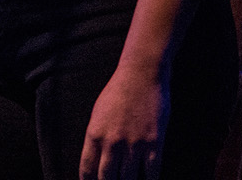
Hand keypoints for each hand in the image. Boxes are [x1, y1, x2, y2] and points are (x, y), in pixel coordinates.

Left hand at [78, 65, 169, 179]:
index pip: (87, 170)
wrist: (142, 73)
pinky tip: (148, 179)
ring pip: (129, 178)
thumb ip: (96, 138)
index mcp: (94, 134)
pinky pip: (152, 172)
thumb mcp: (98, 113)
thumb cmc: (118, 92)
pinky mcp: (154, 142)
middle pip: (107, 179)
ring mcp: (133, 144)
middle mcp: (111, 142)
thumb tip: (95, 161)